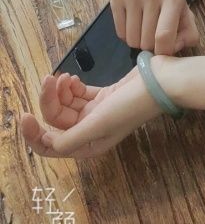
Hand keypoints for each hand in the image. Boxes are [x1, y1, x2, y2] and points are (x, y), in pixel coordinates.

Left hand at [20, 62, 169, 159]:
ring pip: (66, 105)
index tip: (25, 116)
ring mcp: (97, 113)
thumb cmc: (130, 105)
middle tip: (50, 78)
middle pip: (57, 121)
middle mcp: (90, 132)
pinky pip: (78, 94)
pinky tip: (74, 78)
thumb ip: (70, 138)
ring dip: (60, 90)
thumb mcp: (98, 124)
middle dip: (49, 100)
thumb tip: (46, 142)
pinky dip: (72, 86)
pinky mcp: (103, 97)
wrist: (159, 82)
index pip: (51, 146)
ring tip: (65, 76)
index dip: (34, 135)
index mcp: (88, 146)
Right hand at [110, 0, 198, 55]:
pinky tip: (135, 23)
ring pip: (131, 39)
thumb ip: (189, 34)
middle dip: (151, 46)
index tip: (164, 50)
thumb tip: (173, 48)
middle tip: (155, 36)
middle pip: (146, 41)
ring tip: (145, 29)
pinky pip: (119, 33)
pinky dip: (127, 35)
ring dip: (139, 41)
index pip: (164, 36)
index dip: (164, 51)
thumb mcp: (187, 13)